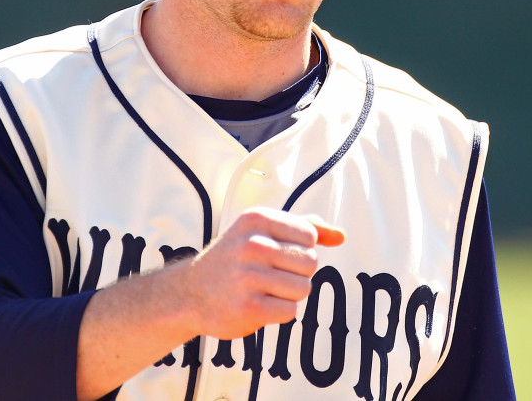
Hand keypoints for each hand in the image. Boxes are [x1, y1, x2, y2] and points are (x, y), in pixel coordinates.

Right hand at [186, 207, 344, 339]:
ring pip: (304, 289)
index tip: (278, 252)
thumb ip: (305, 228)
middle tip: (272, 274)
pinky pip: (290, 311)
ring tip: (266, 289)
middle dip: (299, 272)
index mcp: (257, 219)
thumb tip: (341, 236)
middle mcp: (252, 245)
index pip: (310, 235)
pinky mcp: (248, 308)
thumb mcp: (264, 231)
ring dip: (290, 294)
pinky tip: (259, 304)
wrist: (190, 293)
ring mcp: (248, 277)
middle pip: (310, 262)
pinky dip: (280, 311)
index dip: (301, 248)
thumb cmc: (236, 257)